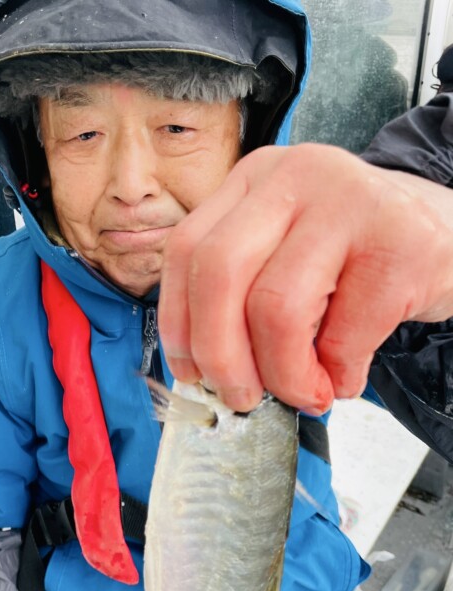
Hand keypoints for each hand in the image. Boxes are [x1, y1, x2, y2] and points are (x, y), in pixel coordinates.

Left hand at [160, 143, 452, 411]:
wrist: (448, 233)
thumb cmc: (355, 258)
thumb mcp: (287, 254)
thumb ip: (242, 295)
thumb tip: (206, 374)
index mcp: (254, 181)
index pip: (187, 250)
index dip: (179, 323)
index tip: (191, 373)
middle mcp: (295, 178)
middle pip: (219, 274)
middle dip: (221, 356)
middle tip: (241, 398)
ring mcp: (349, 204)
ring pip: (276, 308)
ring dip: (284, 375)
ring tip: (305, 393)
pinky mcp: (399, 244)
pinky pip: (343, 337)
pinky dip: (338, 376)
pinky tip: (345, 376)